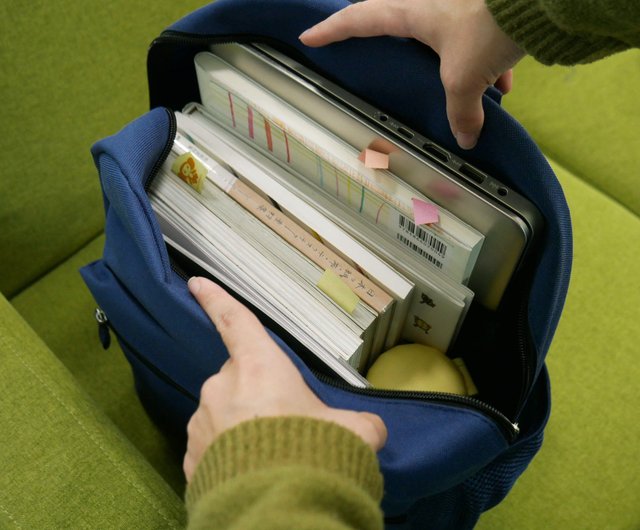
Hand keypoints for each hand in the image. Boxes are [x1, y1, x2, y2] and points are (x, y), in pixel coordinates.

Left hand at [183, 277, 387, 481]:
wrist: (276, 509)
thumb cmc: (312, 453)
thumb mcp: (354, 432)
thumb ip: (360, 423)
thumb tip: (369, 429)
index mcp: (258, 367)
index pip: (235, 321)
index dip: (216, 299)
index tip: (196, 282)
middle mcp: (222, 388)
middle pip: (238, 379)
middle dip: (257, 394)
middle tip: (285, 423)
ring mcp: (200, 425)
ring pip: (222, 414)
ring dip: (241, 427)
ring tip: (270, 456)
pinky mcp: (190, 461)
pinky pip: (210, 449)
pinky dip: (227, 456)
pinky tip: (250, 474)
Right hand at [299, 0, 523, 148]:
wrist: (538, 2)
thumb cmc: (485, 30)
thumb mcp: (465, 79)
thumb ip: (462, 112)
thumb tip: (467, 139)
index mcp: (411, 12)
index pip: (359, 19)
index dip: (332, 29)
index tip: (309, 36)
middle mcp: (429, 2)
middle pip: (392, 15)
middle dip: (380, 32)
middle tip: (367, 47)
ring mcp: (456, 5)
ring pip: (436, 28)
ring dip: (442, 54)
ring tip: (446, 79)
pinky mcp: (483, 11)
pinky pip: (473, 36)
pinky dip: (483, 62)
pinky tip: (501, 85)